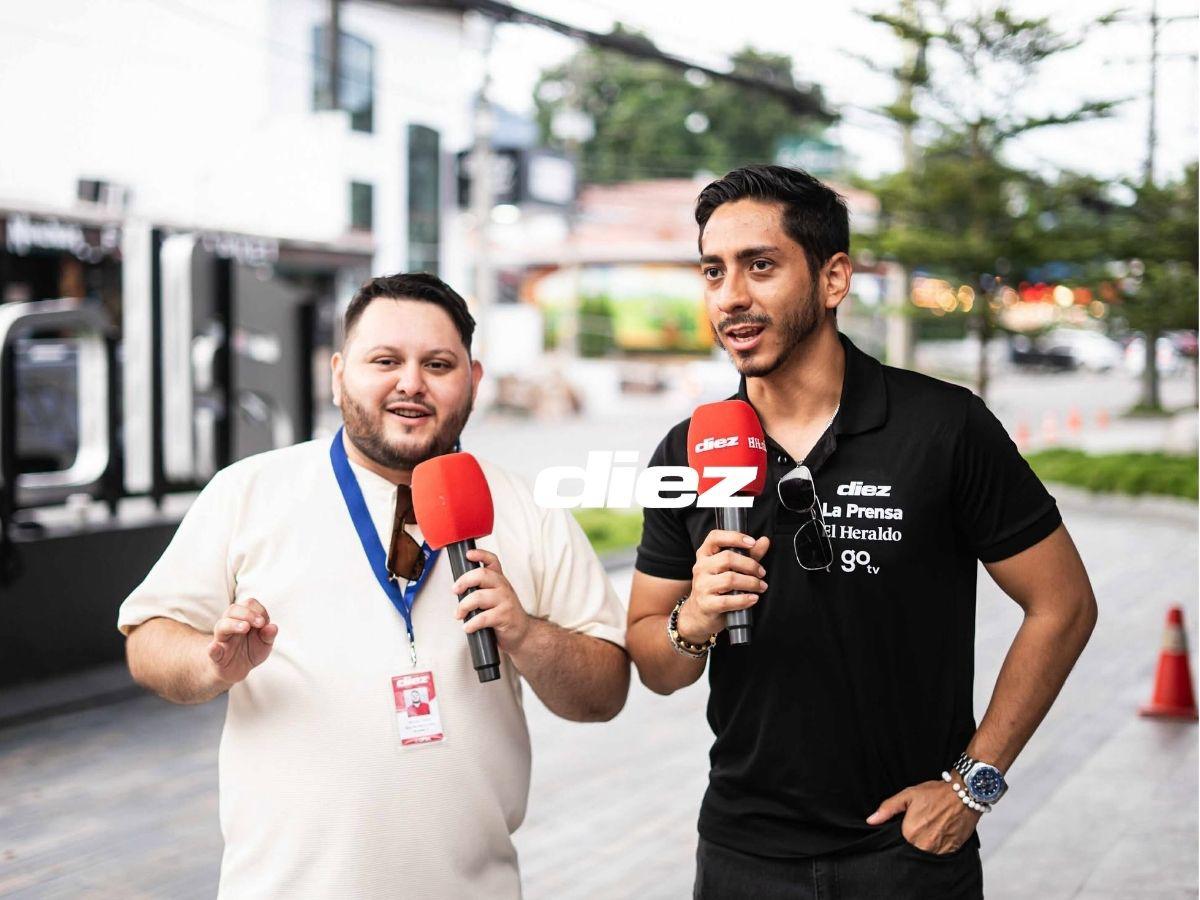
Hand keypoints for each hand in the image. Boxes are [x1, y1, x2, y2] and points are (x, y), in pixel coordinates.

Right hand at [207, 599, 277, 686]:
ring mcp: (222, 640)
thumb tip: (273, 627)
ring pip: (222, 625)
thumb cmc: (250, 651)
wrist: (236, 670)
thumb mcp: (264, 644)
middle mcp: (230, 625)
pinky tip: (215, 648)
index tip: (265, 622)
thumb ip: (269, 635)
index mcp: (243, 618)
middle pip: (233, 610)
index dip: (259, 610)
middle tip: (260, 623)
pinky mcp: (216, 656)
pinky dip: (213, 649)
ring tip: (245, 628)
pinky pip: (212, 650)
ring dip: (234, 624)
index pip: (248, 604)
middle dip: (248, 613)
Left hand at [453, 549, 529, 652]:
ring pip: (478, 597)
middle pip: (482, 575)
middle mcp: (503, 587)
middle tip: (455, 591)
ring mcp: (506, 601)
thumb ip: (480, 589)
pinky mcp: (505, 616)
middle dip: (464, 581)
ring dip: (463, 606)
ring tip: (459, 615)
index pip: (492, 561)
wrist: (522, 633)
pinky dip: (471, 623)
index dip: (480, 555)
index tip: (468, 555)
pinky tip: (468, 627)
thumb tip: (458, 589)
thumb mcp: (494, 597)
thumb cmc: (503, 614)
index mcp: (499, 580)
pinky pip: (483, 617)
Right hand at [677, 530, 770, 643]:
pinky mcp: (706, 604)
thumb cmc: (717, 588)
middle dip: (750, 565)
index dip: (734, 536)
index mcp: (705, 555)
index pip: (715, 537)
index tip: (752, 542)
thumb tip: (764, 541)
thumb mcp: (730, 569)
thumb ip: (748, 555)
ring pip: (729, 579)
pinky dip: (744, 600)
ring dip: (751, 583)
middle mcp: (700, 567)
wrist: (699, 614)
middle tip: (762, 573)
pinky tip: (753, 598)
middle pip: (727, 558)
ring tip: (761, 586)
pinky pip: (728, 600)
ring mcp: (701, 586)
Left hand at [866, 779, 981, 854]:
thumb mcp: (908, 795)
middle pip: (910, 851)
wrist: (965, 795)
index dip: (899, 837)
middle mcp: (924, 846)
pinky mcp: (951, 852)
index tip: (904, 828)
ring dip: (924, 846)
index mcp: (910, 833)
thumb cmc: (937, 794)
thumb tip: (871, 820)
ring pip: (924, 855)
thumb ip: (888, 808)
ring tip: (929, 830)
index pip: (897, 844)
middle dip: (911, 842)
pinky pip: (939, 856)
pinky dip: (936, 848)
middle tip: (919, 827)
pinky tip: (938, 834)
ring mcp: (939, 851)